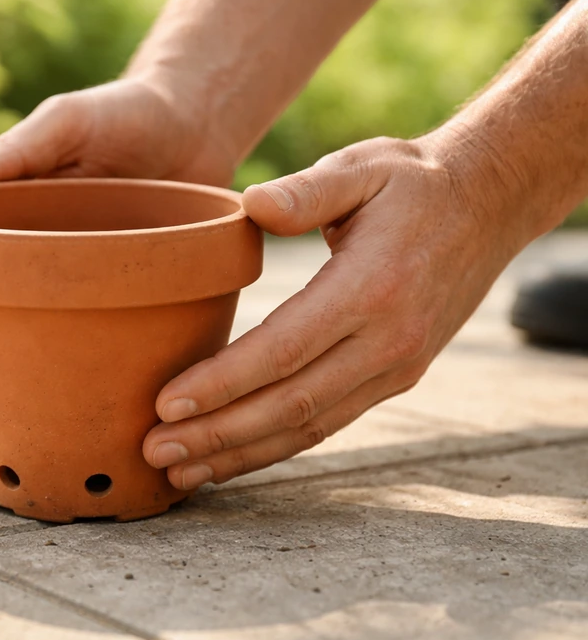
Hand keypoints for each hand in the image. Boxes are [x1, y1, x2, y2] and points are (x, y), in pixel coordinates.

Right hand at [0, 77, 240, 421]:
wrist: (196, 122)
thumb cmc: (122, 113)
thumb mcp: (66, 123)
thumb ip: (18, 148)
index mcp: (7, 221)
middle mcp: (35, 262)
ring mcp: (78, 288)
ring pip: (25, 342)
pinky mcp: (123, 300)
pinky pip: (91, 343)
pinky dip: (66, 377)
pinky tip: (56, 413)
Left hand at [142, 134, 521, 488]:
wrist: (485, 206)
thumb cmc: (410, 182)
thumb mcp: (361, 167)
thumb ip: (307, 191)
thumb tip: (252, 205)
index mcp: (371, 288)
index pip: (284, 350)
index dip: (223, 383)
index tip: (165, 404)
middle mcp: (387, 341)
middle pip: (290, 404)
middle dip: (218, 434)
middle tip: (153, 451)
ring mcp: (395, 367)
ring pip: (308, 427)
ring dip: (241, 454)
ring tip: (179, 471)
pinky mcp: (394, 377)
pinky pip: (327, 422)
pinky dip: (276, 447)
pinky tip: (232, 458)